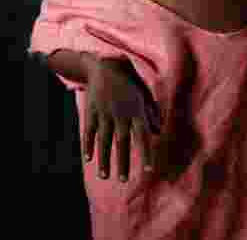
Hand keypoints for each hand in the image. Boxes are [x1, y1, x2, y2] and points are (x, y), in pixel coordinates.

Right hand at [83, 57, 160, 181]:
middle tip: (123, 180)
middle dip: (123, 162)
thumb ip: (152, 113)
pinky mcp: (92, 111)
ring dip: (105, 159)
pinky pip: (89, 131)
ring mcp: (105, 113)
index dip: (146, 153)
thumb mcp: (144, 95)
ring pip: (104, 140)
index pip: (142, 136)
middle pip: (122, 142)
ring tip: (105, 176)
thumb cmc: (129, 83)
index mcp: (137, 111)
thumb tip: (158, 132)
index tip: (149, 171)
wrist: (106, 66)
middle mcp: (121, 114)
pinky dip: (88, 145)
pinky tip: (88, 159)